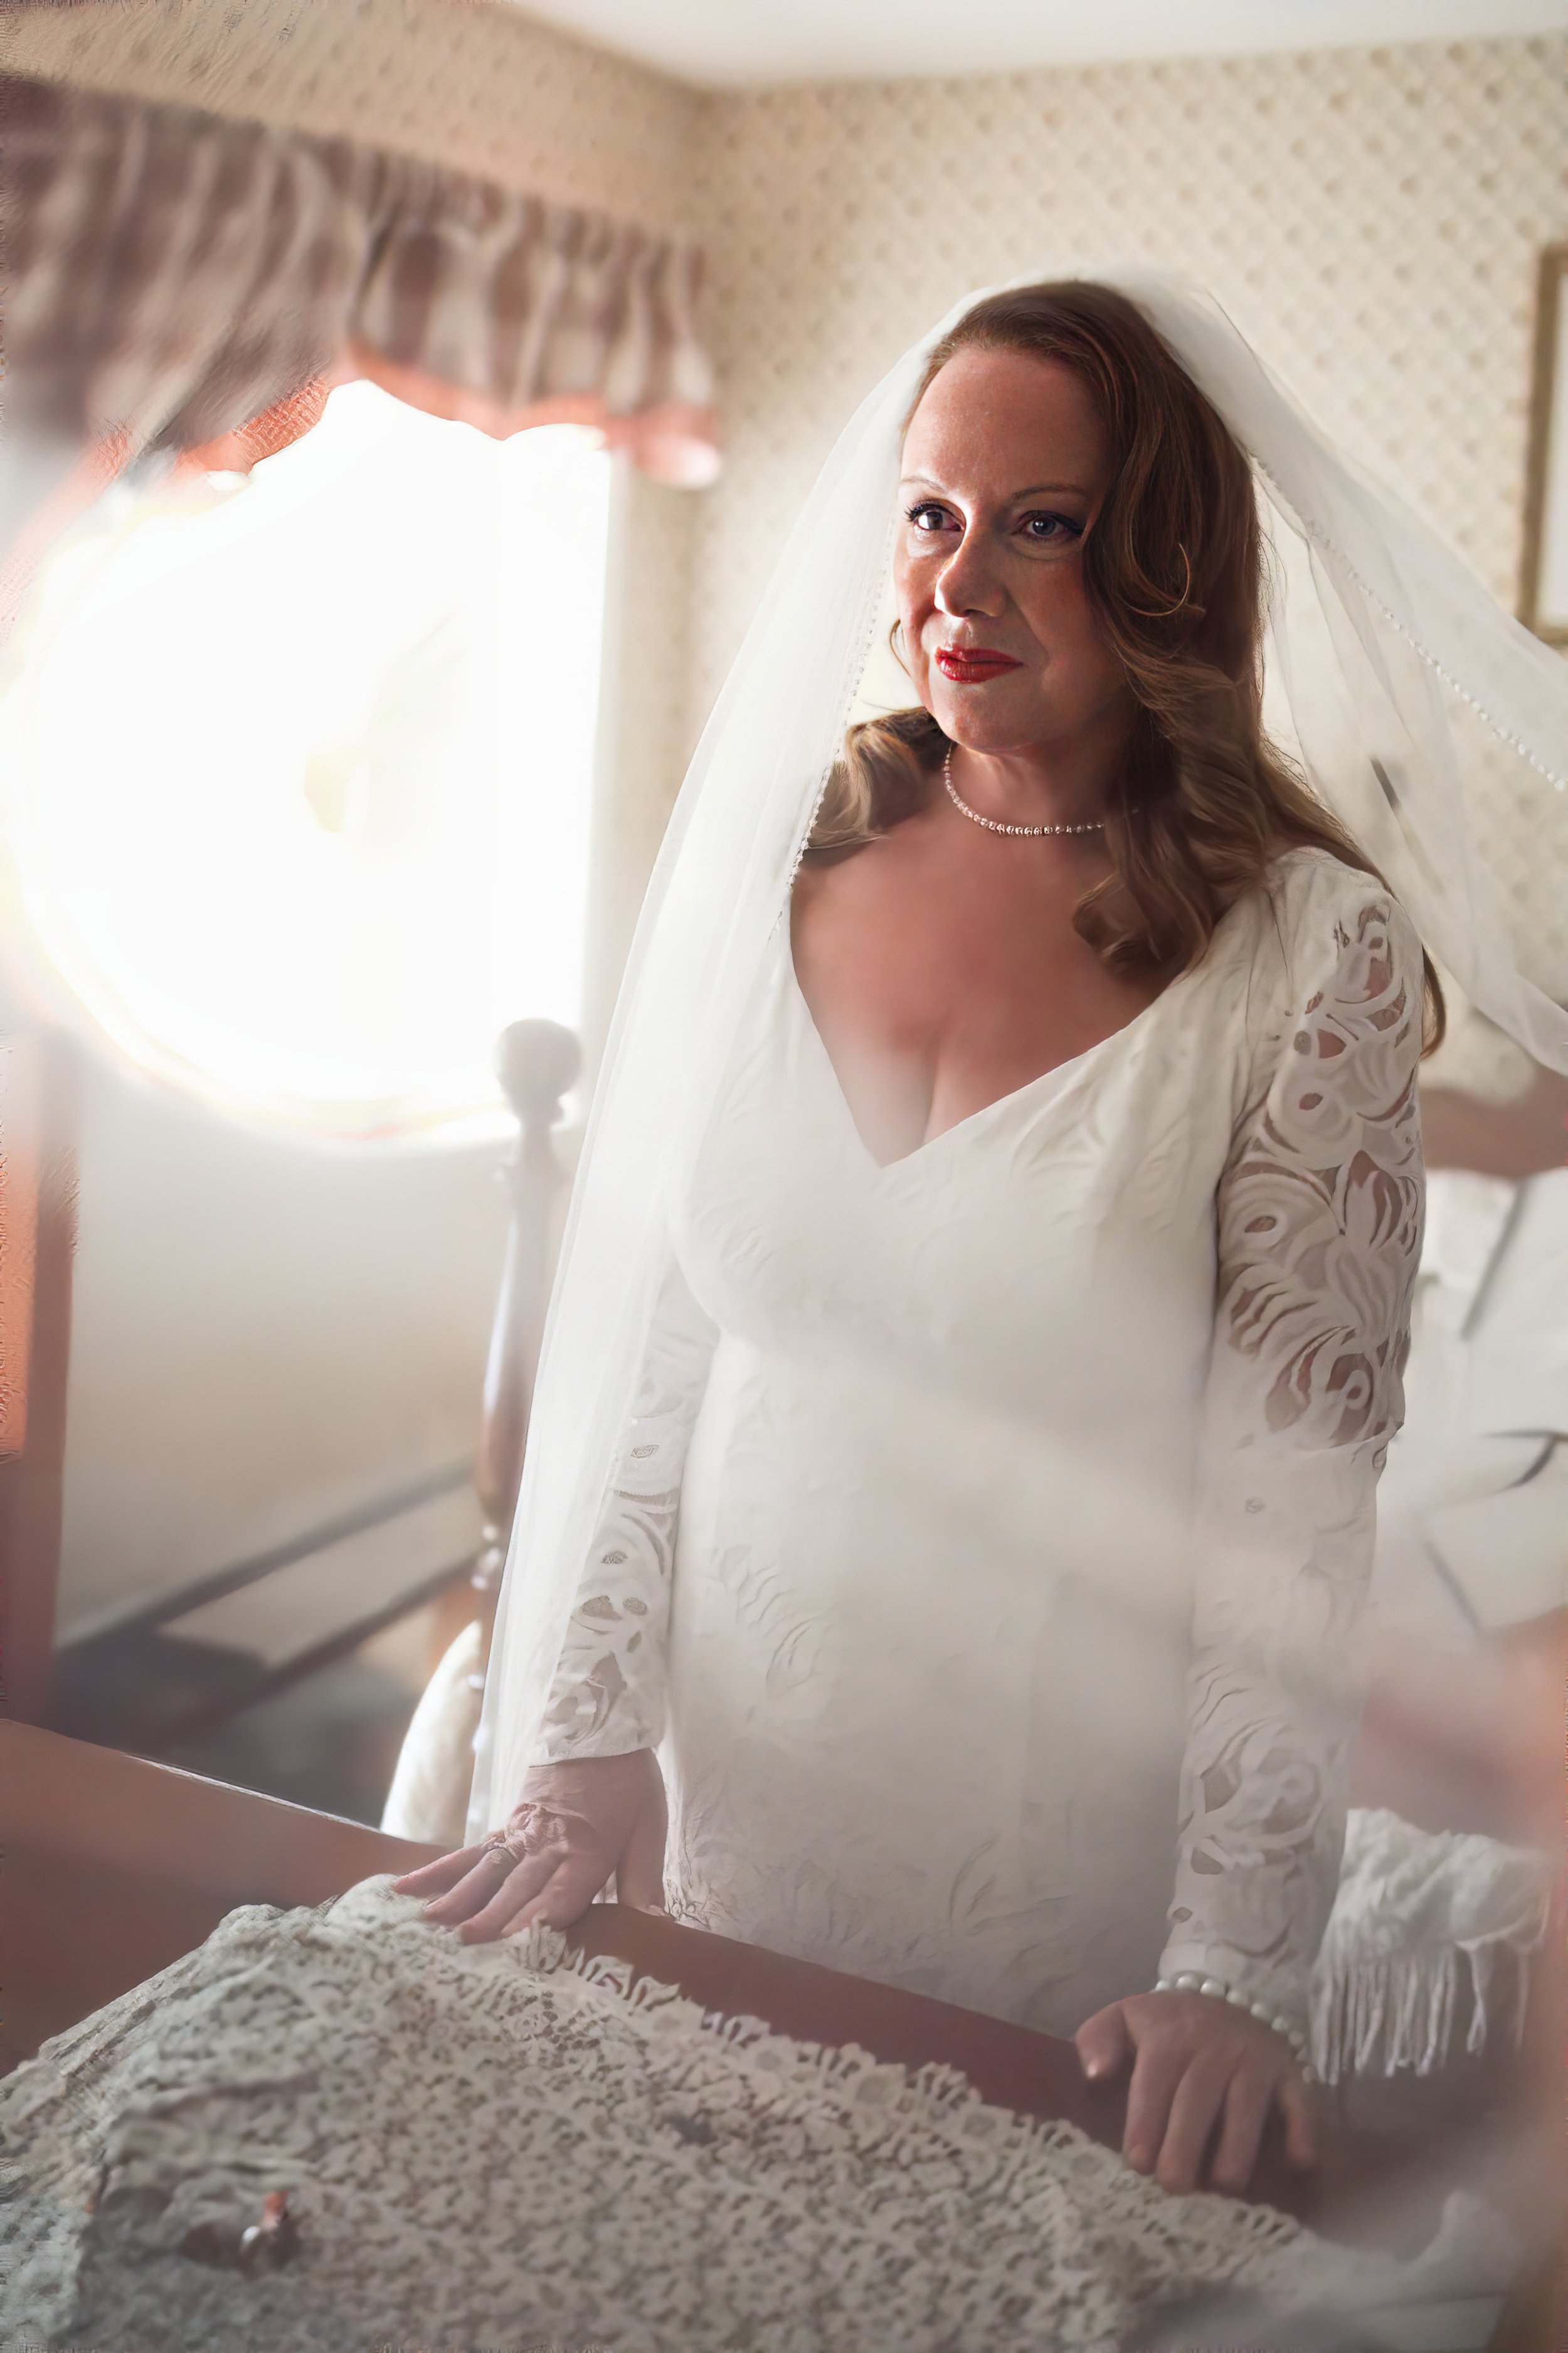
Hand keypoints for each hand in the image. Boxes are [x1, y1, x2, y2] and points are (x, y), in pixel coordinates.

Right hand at [391, 1749, 666, 1943]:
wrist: (598, 1725)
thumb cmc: (627, 1782)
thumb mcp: (650, 1827)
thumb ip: (645, 1881)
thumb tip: (655, 1930)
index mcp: (587, 1849)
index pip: (562, 1893)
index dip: (541, 1920)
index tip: (518, 1947)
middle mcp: (547, 1843)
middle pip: (518, 1886)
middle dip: (493, 1916)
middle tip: (463, 1943)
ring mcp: (519, 1833)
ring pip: (487, 1870)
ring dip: (460, 1896)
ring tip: (431, 1923)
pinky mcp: (504, 1825)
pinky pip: (470, 1851)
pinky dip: (441, 1869)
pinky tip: (410, 1887)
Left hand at [1074, 1989, 1315, 2195]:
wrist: (1231, 1990)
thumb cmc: (1169, 2023)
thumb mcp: (1125, 2018)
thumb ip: (1098, 2041)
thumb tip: (1094, 2076)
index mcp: (1169, 2035)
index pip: (1155, 2080)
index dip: (1146, 2122)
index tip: (1138, 2162)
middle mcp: (1214, 2046)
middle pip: (1199, 2098)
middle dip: (1185, 2144)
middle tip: (1175, 2186)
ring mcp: (1255, 2059)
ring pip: (1248, 2103)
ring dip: (1238, 2145)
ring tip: (1225, 2185)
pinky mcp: (1290, 2072)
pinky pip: (1300, 2100)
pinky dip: (1303, 2130)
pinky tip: (1300, 2163)